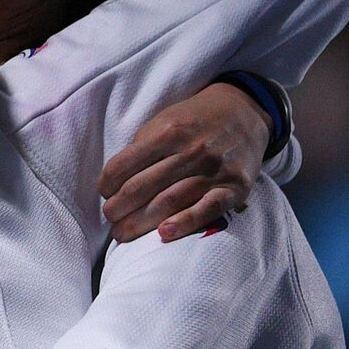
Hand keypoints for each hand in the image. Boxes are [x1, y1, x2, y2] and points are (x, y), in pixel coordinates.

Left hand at [98, 82, 269, 241]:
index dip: (106, 185)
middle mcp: (190, 151)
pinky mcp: (234, 188)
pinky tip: (164, 234)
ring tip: (122, 234)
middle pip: (141, 188)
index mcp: (167, 132)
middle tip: (110, 219)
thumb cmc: (193, 121)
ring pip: (168, 202)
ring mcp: (213, 170)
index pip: (123, 166)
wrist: (243, 113)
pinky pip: (207, 209)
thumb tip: (114, 182)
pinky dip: (184, 224)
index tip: (104, 194)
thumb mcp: (164, 121)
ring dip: (139, 223)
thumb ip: (141, 148)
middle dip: (118, 209)